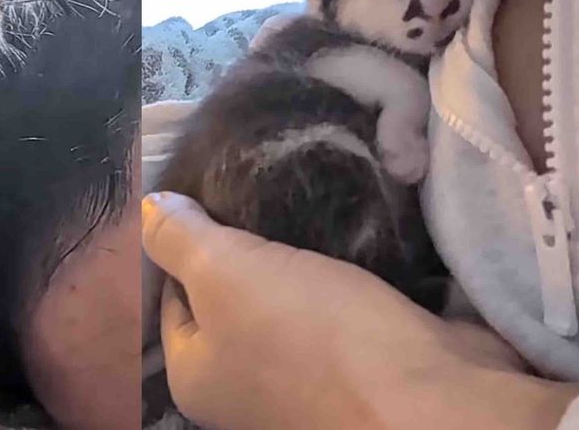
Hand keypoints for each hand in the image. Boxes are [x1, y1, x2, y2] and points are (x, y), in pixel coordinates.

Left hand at [142, 192, 578, 429]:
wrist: (432, 398)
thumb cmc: (309, 336)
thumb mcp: (224, 274)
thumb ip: (179, 240)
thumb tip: (146, 209)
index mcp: (198, 375)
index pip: (172, 297)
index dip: (185, 241)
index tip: (208, 188)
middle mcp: (247, 384)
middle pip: (234, 294)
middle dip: (247, 240)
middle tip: (256, 181)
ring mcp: (309, 374)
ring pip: (291, 294)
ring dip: (299, 250)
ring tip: (299, 191)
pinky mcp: (366, 358)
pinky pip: (342, 301)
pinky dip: (344, 266)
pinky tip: (345, 223)